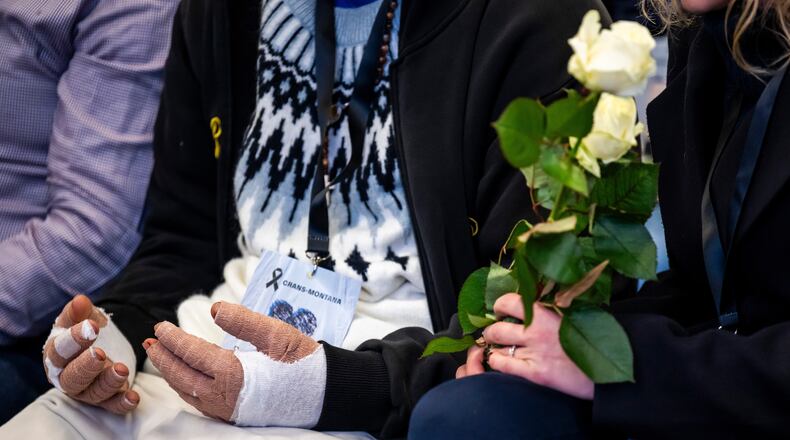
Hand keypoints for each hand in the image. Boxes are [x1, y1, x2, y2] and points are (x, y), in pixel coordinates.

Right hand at [42, 295, 138, 413]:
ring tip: (122, 369)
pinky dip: (123, 403)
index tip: (91, 327)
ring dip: (108, 382)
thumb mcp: (82, 317)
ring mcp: (88, 390)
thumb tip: (80, 300)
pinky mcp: (107, 398)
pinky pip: (113, 405)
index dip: (74, 340)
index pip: (59, 351)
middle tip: (99, 354)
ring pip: (94, 392)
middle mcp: (69, 377)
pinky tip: (134, 397)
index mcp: (56, 356)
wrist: (103, 342)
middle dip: (85, 366)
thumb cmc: (85, 330)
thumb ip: (78, 311)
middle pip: (72, 378)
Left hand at [144, 302, 320, 423]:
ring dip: (171, 373)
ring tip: (161, 356)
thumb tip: (214, 308)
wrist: (324, 394)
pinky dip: (186, 387)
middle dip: (164, 358)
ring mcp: (228, 409)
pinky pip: (200, 402)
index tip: (160, 326)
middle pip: (182, 376)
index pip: (192, 353)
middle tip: (151, 341)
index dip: (173, 339)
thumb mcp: (276, 334)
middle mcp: (224, 396)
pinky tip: (185, 376)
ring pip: (188, 392)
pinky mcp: (234, 415)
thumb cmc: (303, 362)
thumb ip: (243, 321)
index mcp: (233, 374)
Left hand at [456, 293, 593, 399]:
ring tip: (498, 347)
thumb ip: (551, 307)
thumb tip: (532, 299)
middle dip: (491, 330)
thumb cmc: (594, 340)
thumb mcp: (573, 315)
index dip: (500, 306)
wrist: (609, 371)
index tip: (501, 311)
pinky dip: (497, 361)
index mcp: (547, 311)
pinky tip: (502, 360)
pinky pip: (502, 364)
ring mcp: (534, 351)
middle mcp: (537, 330)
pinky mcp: (535, 372)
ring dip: (493, 346)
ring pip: (496, 345)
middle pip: (497, 326)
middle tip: (495, 332)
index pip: (509, 301)